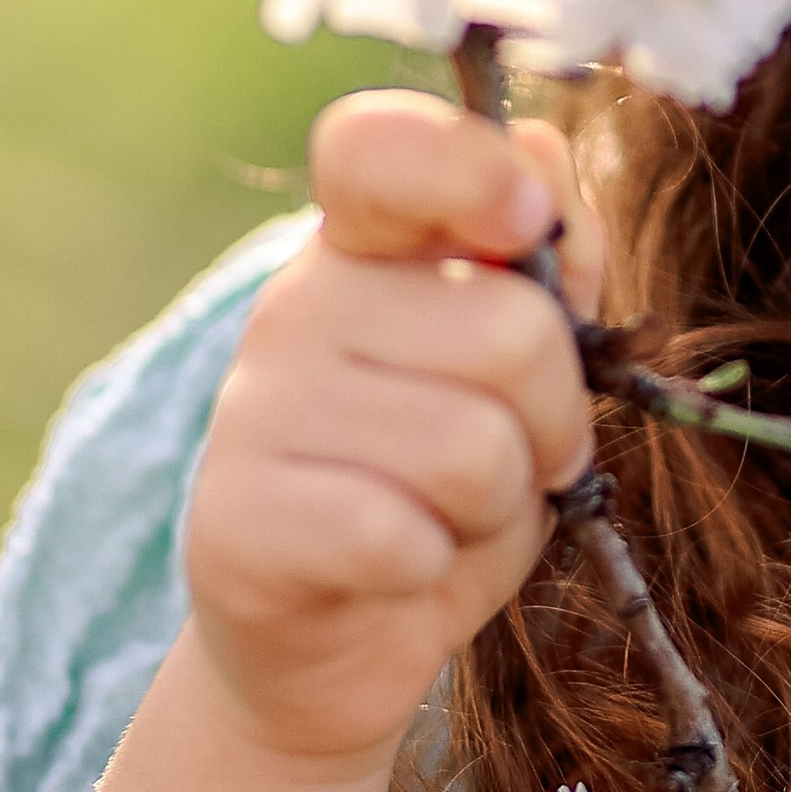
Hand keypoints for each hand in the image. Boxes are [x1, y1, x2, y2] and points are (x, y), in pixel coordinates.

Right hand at [183, 93, 601, 770]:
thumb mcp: (527, 371)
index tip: (524, 224)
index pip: (377, 145)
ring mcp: (254, 411)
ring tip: (450, 515)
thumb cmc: (446, 488)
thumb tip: (540, 149)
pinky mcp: (235, 523)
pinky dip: (434, 566)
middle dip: (552, 417)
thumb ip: (555, 260)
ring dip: (498, 505)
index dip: (468, 171)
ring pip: (473, 447)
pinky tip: (397, 566)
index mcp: (364, 247)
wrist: (335, 646)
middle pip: (508, 328)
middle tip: (515, 458)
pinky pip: (402, 536)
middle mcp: (297, 307)